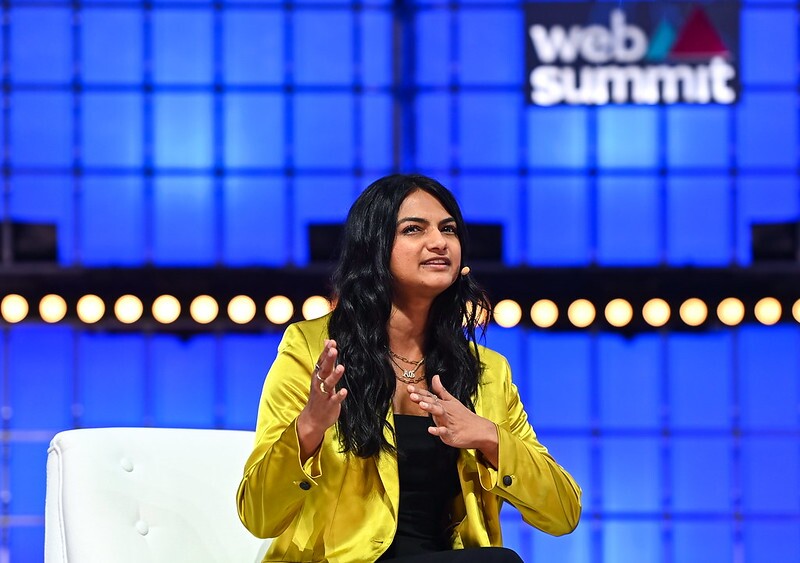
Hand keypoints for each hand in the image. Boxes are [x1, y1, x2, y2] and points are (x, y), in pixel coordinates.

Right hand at [297, 340, 346, 460]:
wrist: (313, 419)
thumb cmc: (320, 394)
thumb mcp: (321, 375)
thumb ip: (326, 359)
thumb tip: (328, 341)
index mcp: (318, 376)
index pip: (321, 362)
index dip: (326, 352)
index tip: (331, 342)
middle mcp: (319, 384)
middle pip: (324, 370)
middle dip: (328, 360)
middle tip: (334, 350)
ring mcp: (324, 395)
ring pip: (329, 384)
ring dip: (335, 376)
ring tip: (341, 367)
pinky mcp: (329, 405)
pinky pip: (334, 400)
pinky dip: (339, 395)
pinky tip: (344, 391)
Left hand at [408, 374, 497, 466]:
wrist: (480, 430)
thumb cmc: (464, 416)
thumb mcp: (452, 401)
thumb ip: (441, 390)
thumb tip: (435, 377)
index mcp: (444, 404)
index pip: (430, 396)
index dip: (419, 392)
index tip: (409, 388)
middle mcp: (445, 411)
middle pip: (433, 403)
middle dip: (422, 398)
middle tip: (412, 395)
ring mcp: (448, 422)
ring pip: (439, 414)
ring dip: (431, 408)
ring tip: (422, 404)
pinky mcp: (452, 434)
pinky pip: (444, 432)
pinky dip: (438, 431)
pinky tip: (430, 429)